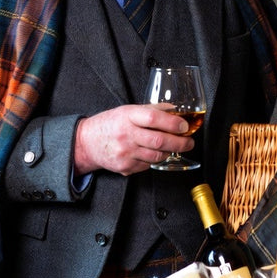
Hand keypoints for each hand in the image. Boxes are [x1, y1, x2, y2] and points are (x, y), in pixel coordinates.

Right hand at [74, 104, 193, 175]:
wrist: (87, 142)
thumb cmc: (110, 123)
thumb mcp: (128, 110)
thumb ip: (151, 110)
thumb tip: (175, 110)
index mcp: (128, 116)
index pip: (154, 119)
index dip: (173, 123)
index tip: (184, 126)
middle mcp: (126, 135)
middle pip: (159, 141)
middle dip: (180, 143)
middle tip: (189, 142)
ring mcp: (125, 153)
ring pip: (157, 156)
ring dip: (169, 152)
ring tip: (174, 147)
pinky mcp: (125, 167)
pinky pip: (148, 166)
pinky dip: (155, 160)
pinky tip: (153, 153)